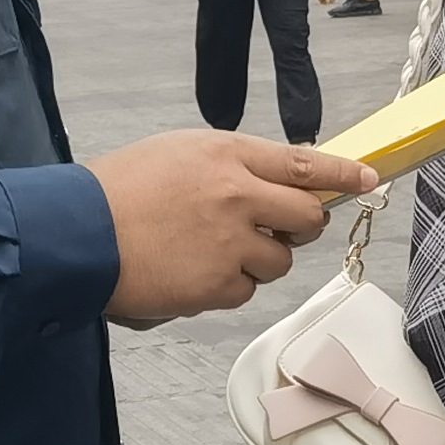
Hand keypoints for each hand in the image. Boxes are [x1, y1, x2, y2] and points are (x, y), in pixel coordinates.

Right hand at [88, 133, 378, 325]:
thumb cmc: (119, 190)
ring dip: (257, 260)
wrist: (75, 233)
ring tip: (208, 250)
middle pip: (307, 216)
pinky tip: (191, 272)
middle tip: (278, 229)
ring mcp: (231, 242)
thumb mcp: (179, 154)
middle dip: (301, 226)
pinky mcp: (217, 284)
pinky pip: (246, 290)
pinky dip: (226, 287)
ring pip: (278, 260)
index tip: (369, 179)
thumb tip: (277, 182)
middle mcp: (238, 195)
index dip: (343, 173)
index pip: (304, 163)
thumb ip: (232, 165)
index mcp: (227, 154)